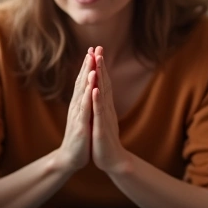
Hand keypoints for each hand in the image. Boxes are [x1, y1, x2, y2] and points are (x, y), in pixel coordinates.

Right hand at [56, 50, 93, 173]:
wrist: (71, 157)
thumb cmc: (79, 137)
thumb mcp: (83, 116)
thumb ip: (85, 103)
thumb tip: (89, 89)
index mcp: (79, 104)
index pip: (84, 81)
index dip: (88, 65)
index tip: (93, 50)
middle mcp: (76, 106)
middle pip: (82, 82)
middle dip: (88, 65)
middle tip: (92, 48)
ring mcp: (77, 115)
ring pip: (83, 93)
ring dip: (87, 77)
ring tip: (92, 62)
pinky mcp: (80, 126)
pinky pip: (85, 109)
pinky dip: (88, 97)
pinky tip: (92, 87)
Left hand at [90, 47, 132, 174]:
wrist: (113, 160)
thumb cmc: (105, 140)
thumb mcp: (102, 118)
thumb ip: (102, 105)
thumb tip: (100, 91)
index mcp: (105, 106)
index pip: (103, 82)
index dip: (100, 66)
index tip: (96, 50)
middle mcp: (106, 108)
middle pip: (105, 83)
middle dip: (101, 65)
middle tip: (99, 47)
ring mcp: (105, 117)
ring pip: (103, 94)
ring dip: (100, 77)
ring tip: (98, 61)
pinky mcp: (102, 128)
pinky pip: (99, 113)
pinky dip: (97, 100)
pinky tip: (95, 90)